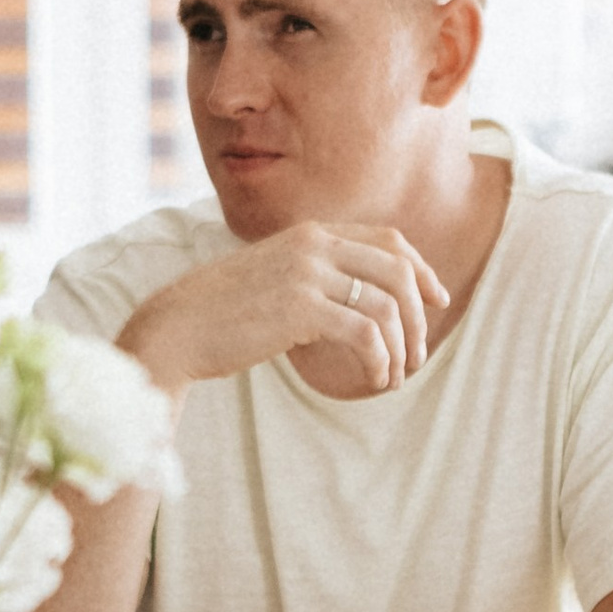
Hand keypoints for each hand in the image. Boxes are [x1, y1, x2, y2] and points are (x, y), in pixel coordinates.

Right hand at [122, 220, 448, 401]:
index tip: (436, 301)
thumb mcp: (273, 277)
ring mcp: (308, 273)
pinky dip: (380, 360)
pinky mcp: (301, 309)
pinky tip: (375, 379)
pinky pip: (365, 333)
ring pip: (387, 306)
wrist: (176, 327)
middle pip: (398, 271)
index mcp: (310, 233)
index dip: (422, 270)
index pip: (389, 241)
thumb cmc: (222, 312)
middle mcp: (314, 244)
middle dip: (419, 315)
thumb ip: (313, 275)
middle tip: (418, 352)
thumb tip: (360, 299)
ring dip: (401, 346)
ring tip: (394, 376)